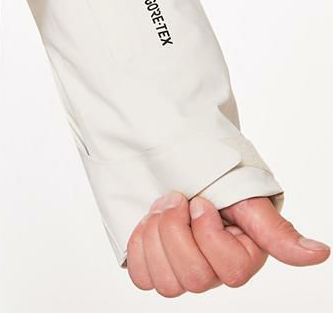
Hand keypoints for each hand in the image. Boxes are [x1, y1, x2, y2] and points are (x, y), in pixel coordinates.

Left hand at [126, 192, 329, 297]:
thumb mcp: (248, 200)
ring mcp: (182, 273)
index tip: (201, 202)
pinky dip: (140, 245)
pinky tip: (148, 223)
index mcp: (241, 258)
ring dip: (155, 234)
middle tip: (176, 199)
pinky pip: (142, 277)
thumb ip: (277, 231)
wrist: (183, 172)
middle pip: (193, 279)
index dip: (208, 233)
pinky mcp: (156, 267)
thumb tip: (320, 253)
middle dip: (176, 229)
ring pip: (165, 282)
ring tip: (161, 207)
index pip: (231, 272)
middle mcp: (213, 273)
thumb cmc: (220, 186)